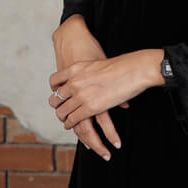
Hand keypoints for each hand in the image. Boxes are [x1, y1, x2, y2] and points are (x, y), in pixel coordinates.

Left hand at [49, 49, 163, 131]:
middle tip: (59, 110)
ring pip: (62, 112)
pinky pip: (72, 120)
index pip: (54, 81)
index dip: (54, 89)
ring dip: (62, 118)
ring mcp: (81, 95)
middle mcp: (75, 82)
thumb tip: (90, 73)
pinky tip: (71, 125)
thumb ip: (90, 70)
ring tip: (64, 122)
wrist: (133, 69)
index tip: (57, 93)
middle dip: (57, 107)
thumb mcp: (98, 63)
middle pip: (56, 99)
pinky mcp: (89, 108)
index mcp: (76, 68)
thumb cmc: (121, 63)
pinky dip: (70, 124)